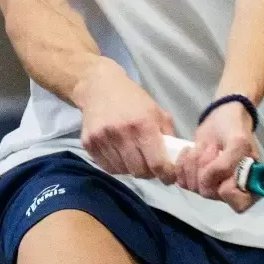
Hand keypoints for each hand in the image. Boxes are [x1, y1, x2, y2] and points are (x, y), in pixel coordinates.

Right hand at [73, 61, 176, 182]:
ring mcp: (102, 139)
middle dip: (148, 172)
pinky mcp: (88, 143)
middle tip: (150, 166)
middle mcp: (121, 134)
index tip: (169, 177)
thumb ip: (167, 135)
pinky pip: (106, 167)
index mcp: (143, 125)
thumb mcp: (156, 111)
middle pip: (139, 171)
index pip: (157, 163)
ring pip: (122, 171)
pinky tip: (119, 155)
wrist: (99, 87)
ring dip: (131, 169)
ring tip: (133, 157)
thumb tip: (175, 160)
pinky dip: (116, 166)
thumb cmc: (132, 99)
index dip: (166, 175)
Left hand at [176, 98, 257, 211]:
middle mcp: (231, 192)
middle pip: (210, 194)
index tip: (224, 165)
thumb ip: (227, 164)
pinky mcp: (194, 179)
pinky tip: (191, 150)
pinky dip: (183, 163)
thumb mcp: (238, 143)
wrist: (220, 118)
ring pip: (194, 187)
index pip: (238, 205)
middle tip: (214, 149)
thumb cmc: (234, 129)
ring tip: (205, 147)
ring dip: (195, 162)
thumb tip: (209, 181)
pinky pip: (182, 181)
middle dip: (207, 167)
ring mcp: (211, 187)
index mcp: (250, 187)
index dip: (226, 188)